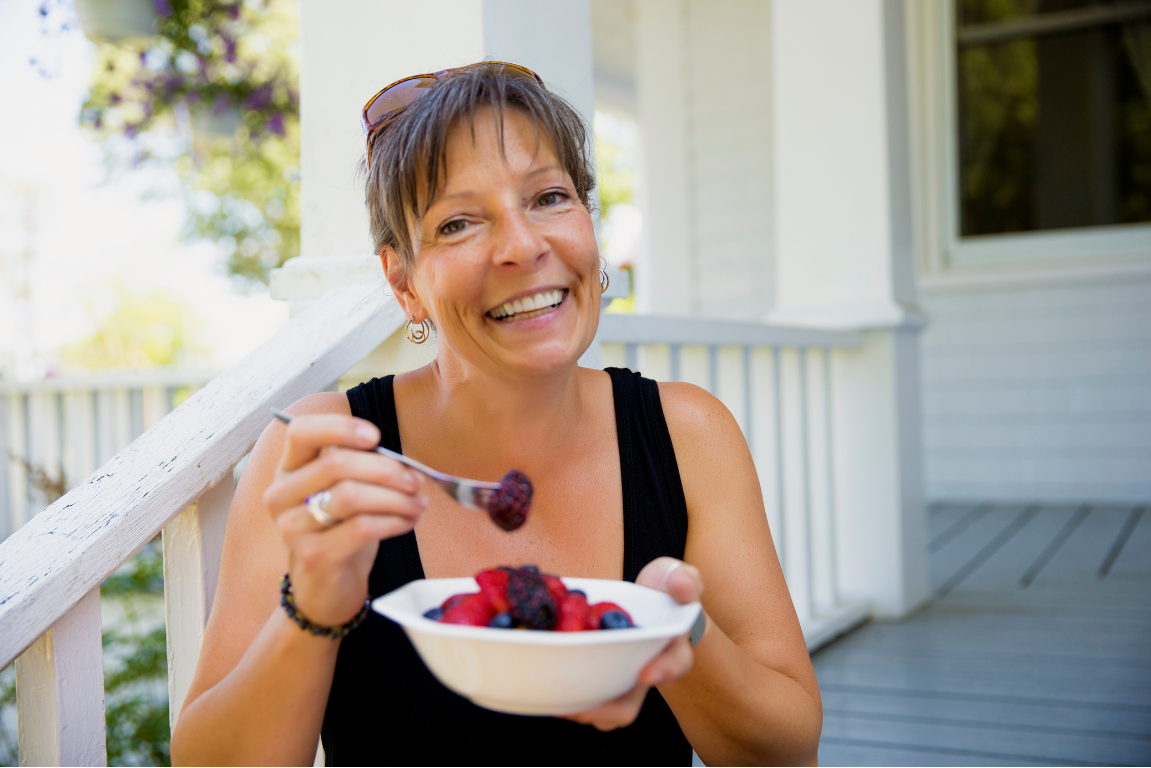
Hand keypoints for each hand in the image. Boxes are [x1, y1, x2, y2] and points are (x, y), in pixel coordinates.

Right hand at [263, 412, 427, 627]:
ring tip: (418, 504)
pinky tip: (408, 522)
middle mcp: (282, 495)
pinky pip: (362, 527)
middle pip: (335, 463)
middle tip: (415, 481)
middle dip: (385, 469)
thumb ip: (361, 470)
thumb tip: (404, 462)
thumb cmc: (340, 534)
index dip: (339, 428)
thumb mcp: (343, 494)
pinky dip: (394, 521)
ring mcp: (293, 527)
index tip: (375, 436)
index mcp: (289, 470)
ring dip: (396, 497)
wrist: (325, 591)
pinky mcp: (313, 555)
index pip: (301, 432)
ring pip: (351, 496)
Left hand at [566, 557, 703, 730]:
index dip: (663, 671)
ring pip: (604, 710)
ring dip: (583, 710)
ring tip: (559, 705)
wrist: (650, 600)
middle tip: (580, 707)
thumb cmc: (665, 589)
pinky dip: (570, 698)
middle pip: (629, 705)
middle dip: (605, 710)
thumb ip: (683, 579)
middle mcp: (646, 672)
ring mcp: (622, 679)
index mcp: (672, 647)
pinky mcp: (601, 677)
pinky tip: (551, 689)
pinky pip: (588, 698)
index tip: (645, 674)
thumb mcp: (676, 576)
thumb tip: (682, 588)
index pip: (675, 664)